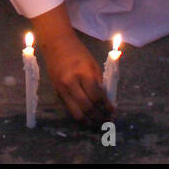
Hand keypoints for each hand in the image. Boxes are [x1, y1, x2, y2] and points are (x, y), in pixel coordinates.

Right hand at [32, 4, 112, 124]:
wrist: (56, 45)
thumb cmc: (78, 52)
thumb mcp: (93, 65)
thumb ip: (99, 83)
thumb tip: (105, 102)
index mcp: (83, 73)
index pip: (97, 96)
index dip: (106, 107)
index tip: (113, 111)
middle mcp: (71, 83)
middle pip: (87, 107)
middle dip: (99, 117)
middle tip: (107, 120)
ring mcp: (62, 90)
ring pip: (76, 114)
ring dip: (89, 122)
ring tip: (98, 123)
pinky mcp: (57, 93)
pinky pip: (69, 110)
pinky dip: (80, 116)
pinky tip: (88, 118)